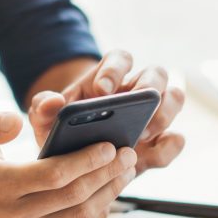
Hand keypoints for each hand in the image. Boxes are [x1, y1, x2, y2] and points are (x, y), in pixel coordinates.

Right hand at [0, 112, 136, 217]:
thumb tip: (17, 121)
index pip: (54, 175)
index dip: (87, 160)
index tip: (110, 146)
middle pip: (73, 197)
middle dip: (107, 174)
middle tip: (127, 155)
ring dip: (108, 194)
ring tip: (124, 172)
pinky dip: (97, 214)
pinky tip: (107, 193)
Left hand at [28, 50, 185, 174]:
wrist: (74, 157)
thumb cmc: (63, 130)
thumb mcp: (45, 119)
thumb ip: (43, 108)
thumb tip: (53, 101)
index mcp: (109, 77)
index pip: (120, 59)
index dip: (114, 70)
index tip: (101, 91)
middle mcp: (137, 90)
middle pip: (156, 74)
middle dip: (148, 88)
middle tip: (132, 110)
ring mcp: (153, 115)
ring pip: (174, 99)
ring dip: (164, 114)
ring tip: (142, 135)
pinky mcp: (160, 143)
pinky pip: (175, 140)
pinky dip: (169, 146)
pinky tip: (149, 157)